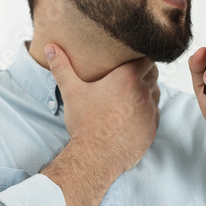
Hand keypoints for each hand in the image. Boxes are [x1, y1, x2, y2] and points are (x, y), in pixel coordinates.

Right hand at [44, 44, 159, 174]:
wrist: (95, 157)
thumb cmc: (84, 123)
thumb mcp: (71, 92)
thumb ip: (62, 67)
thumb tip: (49, 48)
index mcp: (127, 78)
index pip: (147, 59)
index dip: (141, 58)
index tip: (132, 60)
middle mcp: (143, 93)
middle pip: (154, 75)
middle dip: (145, 74)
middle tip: (130, 78)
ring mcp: (150, 112)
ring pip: (156, 94)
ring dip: (147, 93)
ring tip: (131, 96)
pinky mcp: (152, 129)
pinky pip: (155, 115)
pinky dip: (148, 113)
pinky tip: (134, 116)